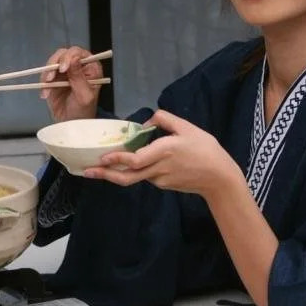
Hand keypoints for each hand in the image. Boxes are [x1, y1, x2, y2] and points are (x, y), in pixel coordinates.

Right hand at [40, 46, 103, 121]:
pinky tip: (45, 94)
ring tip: (47, 87)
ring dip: (47, 74)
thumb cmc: (84, 111)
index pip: (78, 53)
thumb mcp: (84, 95)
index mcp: (90, 67)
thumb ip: (79, 77)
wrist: (72, 124)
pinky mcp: (54, 79)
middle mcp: (77, 66)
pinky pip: (45, 75)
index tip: (63, 69)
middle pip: (62, 54)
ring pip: (52, 63)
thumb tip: (74, 59)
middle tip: (50, 78)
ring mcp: (65, 72)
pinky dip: (43, 83)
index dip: (69, 57)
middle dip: (54, 64)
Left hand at [83, 110, 245, 197]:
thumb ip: (164, 120)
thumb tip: (144, 122)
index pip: (136, 160)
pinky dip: (135, 170)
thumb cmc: (205, 149)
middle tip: (87, 171)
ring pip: (134, 177)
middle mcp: (158, 168)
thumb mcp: (187, 127)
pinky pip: (145, 176)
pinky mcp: (162, 185)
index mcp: (164, 152)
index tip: (103, 157)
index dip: (118, 159)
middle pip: (127, 176)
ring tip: (97, 169)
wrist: (219, 178)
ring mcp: (160, 180)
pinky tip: (128, 164)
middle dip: (105, 175)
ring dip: (116, 173)